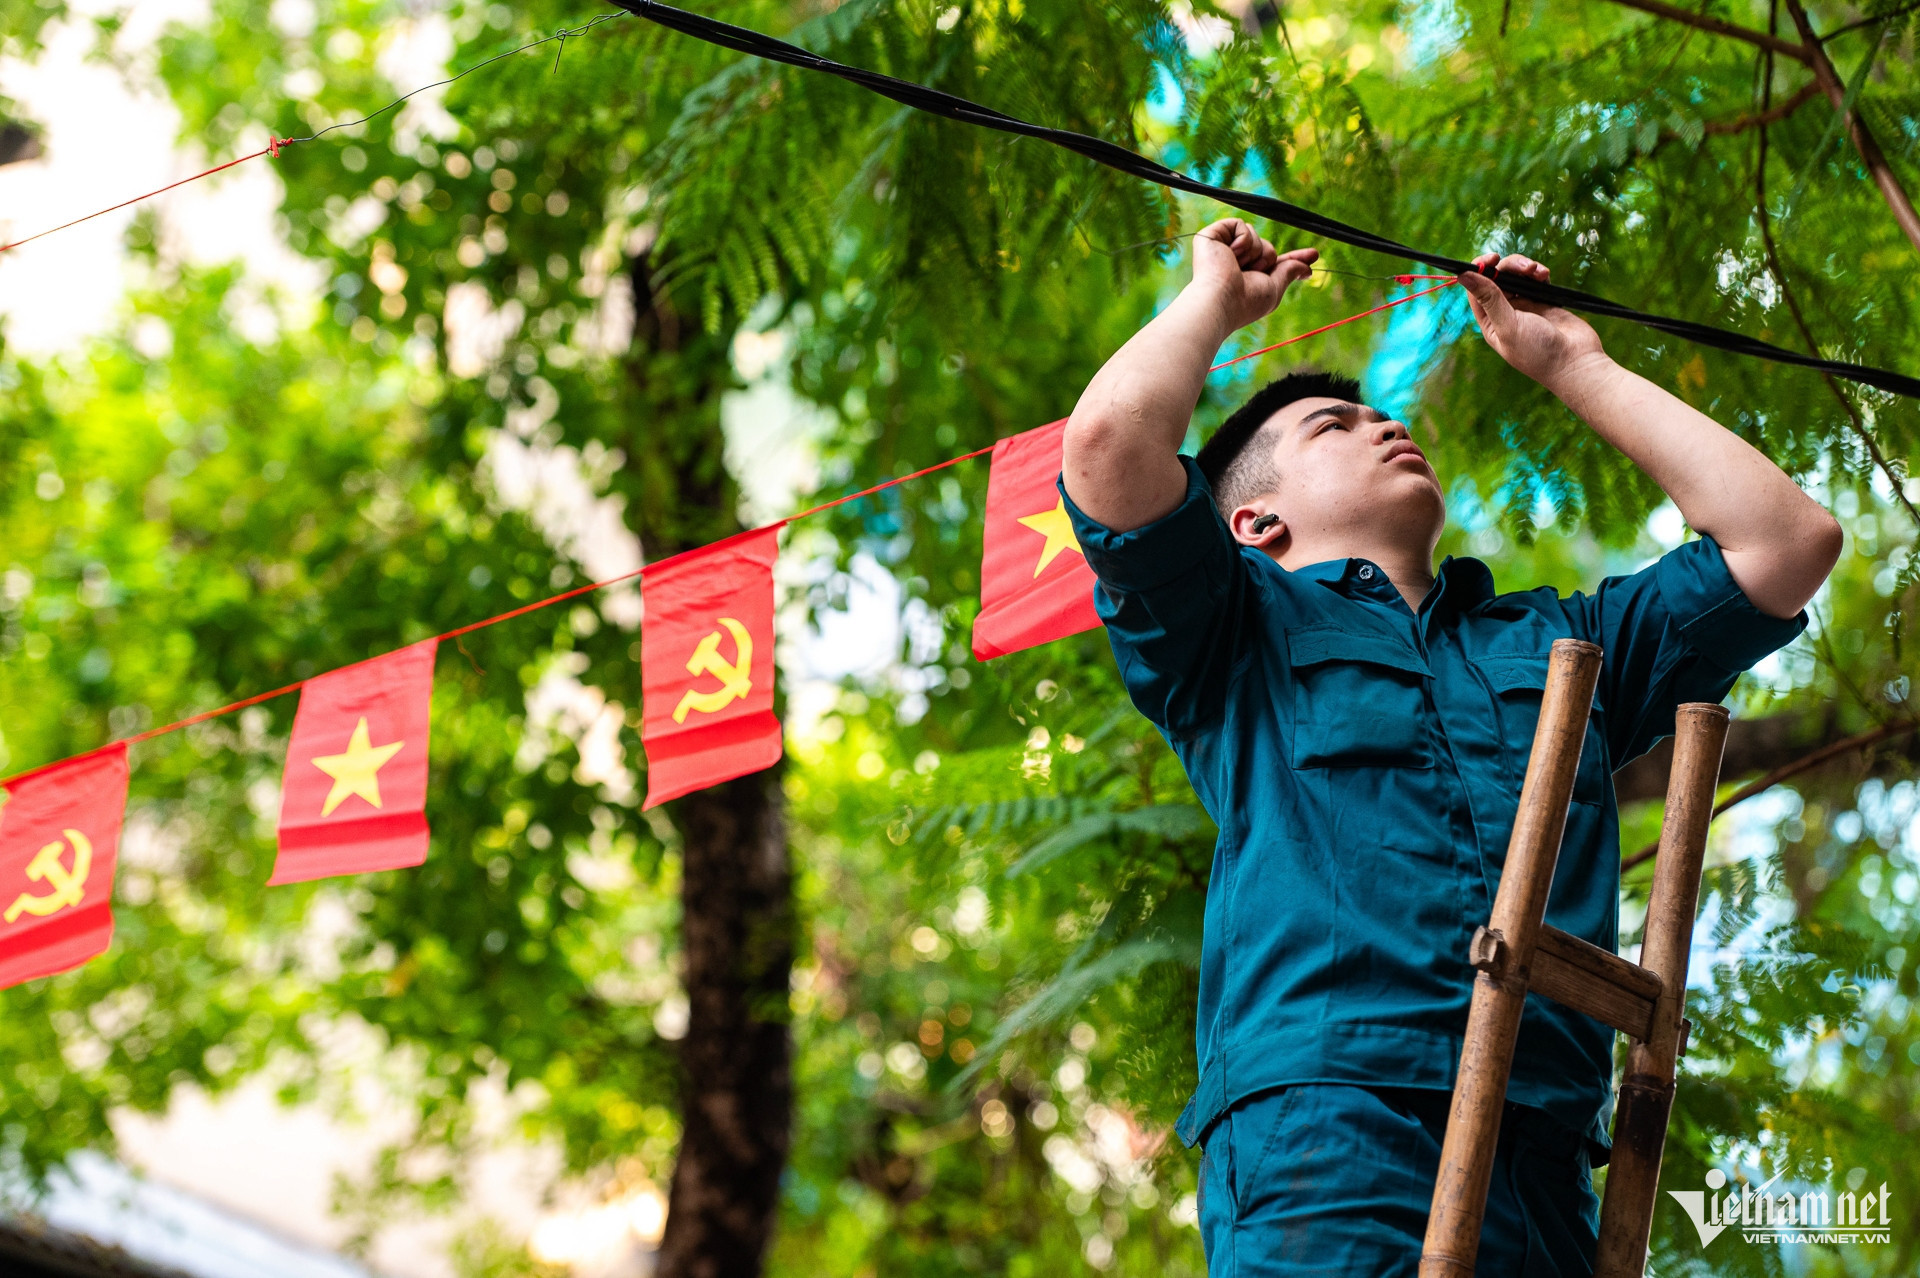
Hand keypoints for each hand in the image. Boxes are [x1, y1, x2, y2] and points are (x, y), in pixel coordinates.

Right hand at [1189, 219, 1316, 333]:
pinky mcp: (1211, 236)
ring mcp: (1221, 248)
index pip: (1273, 261)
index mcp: (1246, 276)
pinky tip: (1229, 255)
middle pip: (1266, 246)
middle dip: (1268, 258)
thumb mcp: (1275, 288)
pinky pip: (1240, 225)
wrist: (1221, 299)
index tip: (1315, 254)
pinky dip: (1242, 241)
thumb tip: (1307, 267)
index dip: (1294, 258)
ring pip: (1254, 233)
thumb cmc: (1245, 301)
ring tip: (1237, 267)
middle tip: (1251, 274)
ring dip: (1255, 252)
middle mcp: (1234, 262)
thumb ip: (1289, 272)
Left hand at [1457, 252, 1606, 387]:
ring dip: (1524, 267)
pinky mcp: (1544, 301)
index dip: (1479, 270)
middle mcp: (1504, 312)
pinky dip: (1538, 273)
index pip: (1476, 290)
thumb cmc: (1537, 351)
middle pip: (1497, 278)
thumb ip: (1489, 298)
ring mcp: (1525, 306)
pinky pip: (1535, 279)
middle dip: (1508, 266)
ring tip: (1537, 271)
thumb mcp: (1509, 324)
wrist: (1575, 362)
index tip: (1491, 258)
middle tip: (1524, 266)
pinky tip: (1545, 275)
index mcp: (1490, 322)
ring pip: (1516, 276)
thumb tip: (1462, 275)